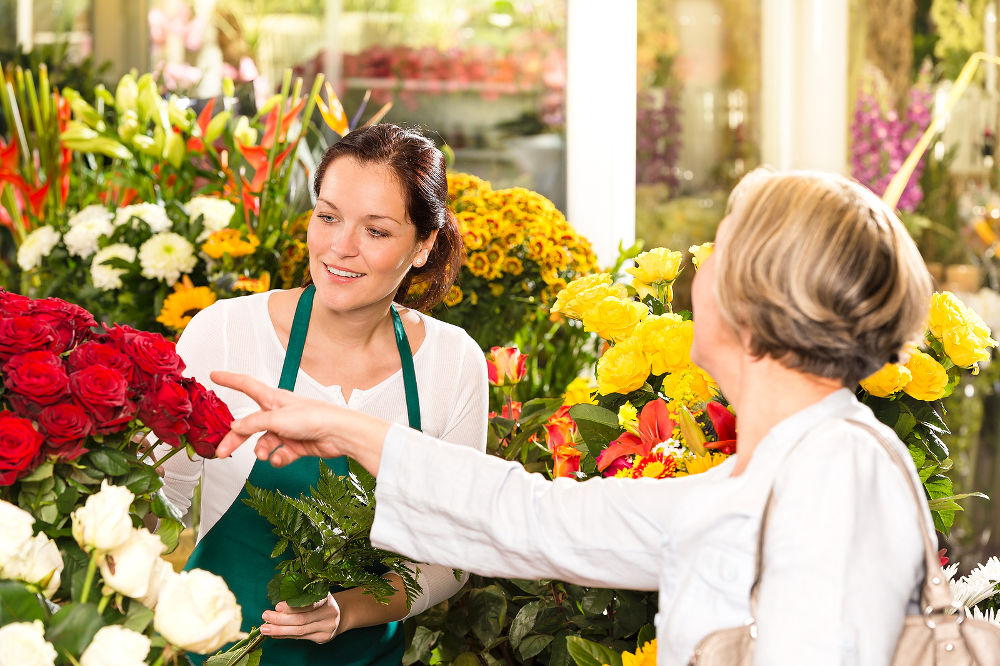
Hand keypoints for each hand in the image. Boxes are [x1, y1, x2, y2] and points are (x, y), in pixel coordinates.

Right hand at [209, 371, 389, 474]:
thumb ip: (253, 424)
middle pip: (249, 424)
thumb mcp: (276, 419)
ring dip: (261, 450)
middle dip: (235, 438)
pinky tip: (279, 458)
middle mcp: (278, 413)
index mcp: (273, 399)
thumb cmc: (313, 418)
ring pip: (264, 442)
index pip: (246, 385)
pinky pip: (279, 453)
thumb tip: (235, 427)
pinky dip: (278, 458)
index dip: (230, 380)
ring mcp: (287, 429)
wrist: (338, 434)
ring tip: (264, 455)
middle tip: (222, 451)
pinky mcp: (296, 444)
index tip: (215, 375)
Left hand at [260, 593, 340, 642]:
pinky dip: (286, 636)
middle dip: (281, 619)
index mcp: (326, 598)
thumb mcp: (315, 594)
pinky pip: (301, 638)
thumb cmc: (321, 603)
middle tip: (266, 616)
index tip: (277, 606)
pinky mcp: (323, 638)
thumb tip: (277, 607)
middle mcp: (329, 613)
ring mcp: (328, 627)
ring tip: (266, 628)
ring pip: (300, 631)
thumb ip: (300, 598)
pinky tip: (275, 634)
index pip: (308, 603)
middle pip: (302, 619)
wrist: (340, 615)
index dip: (292, 606)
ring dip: (280, 630)